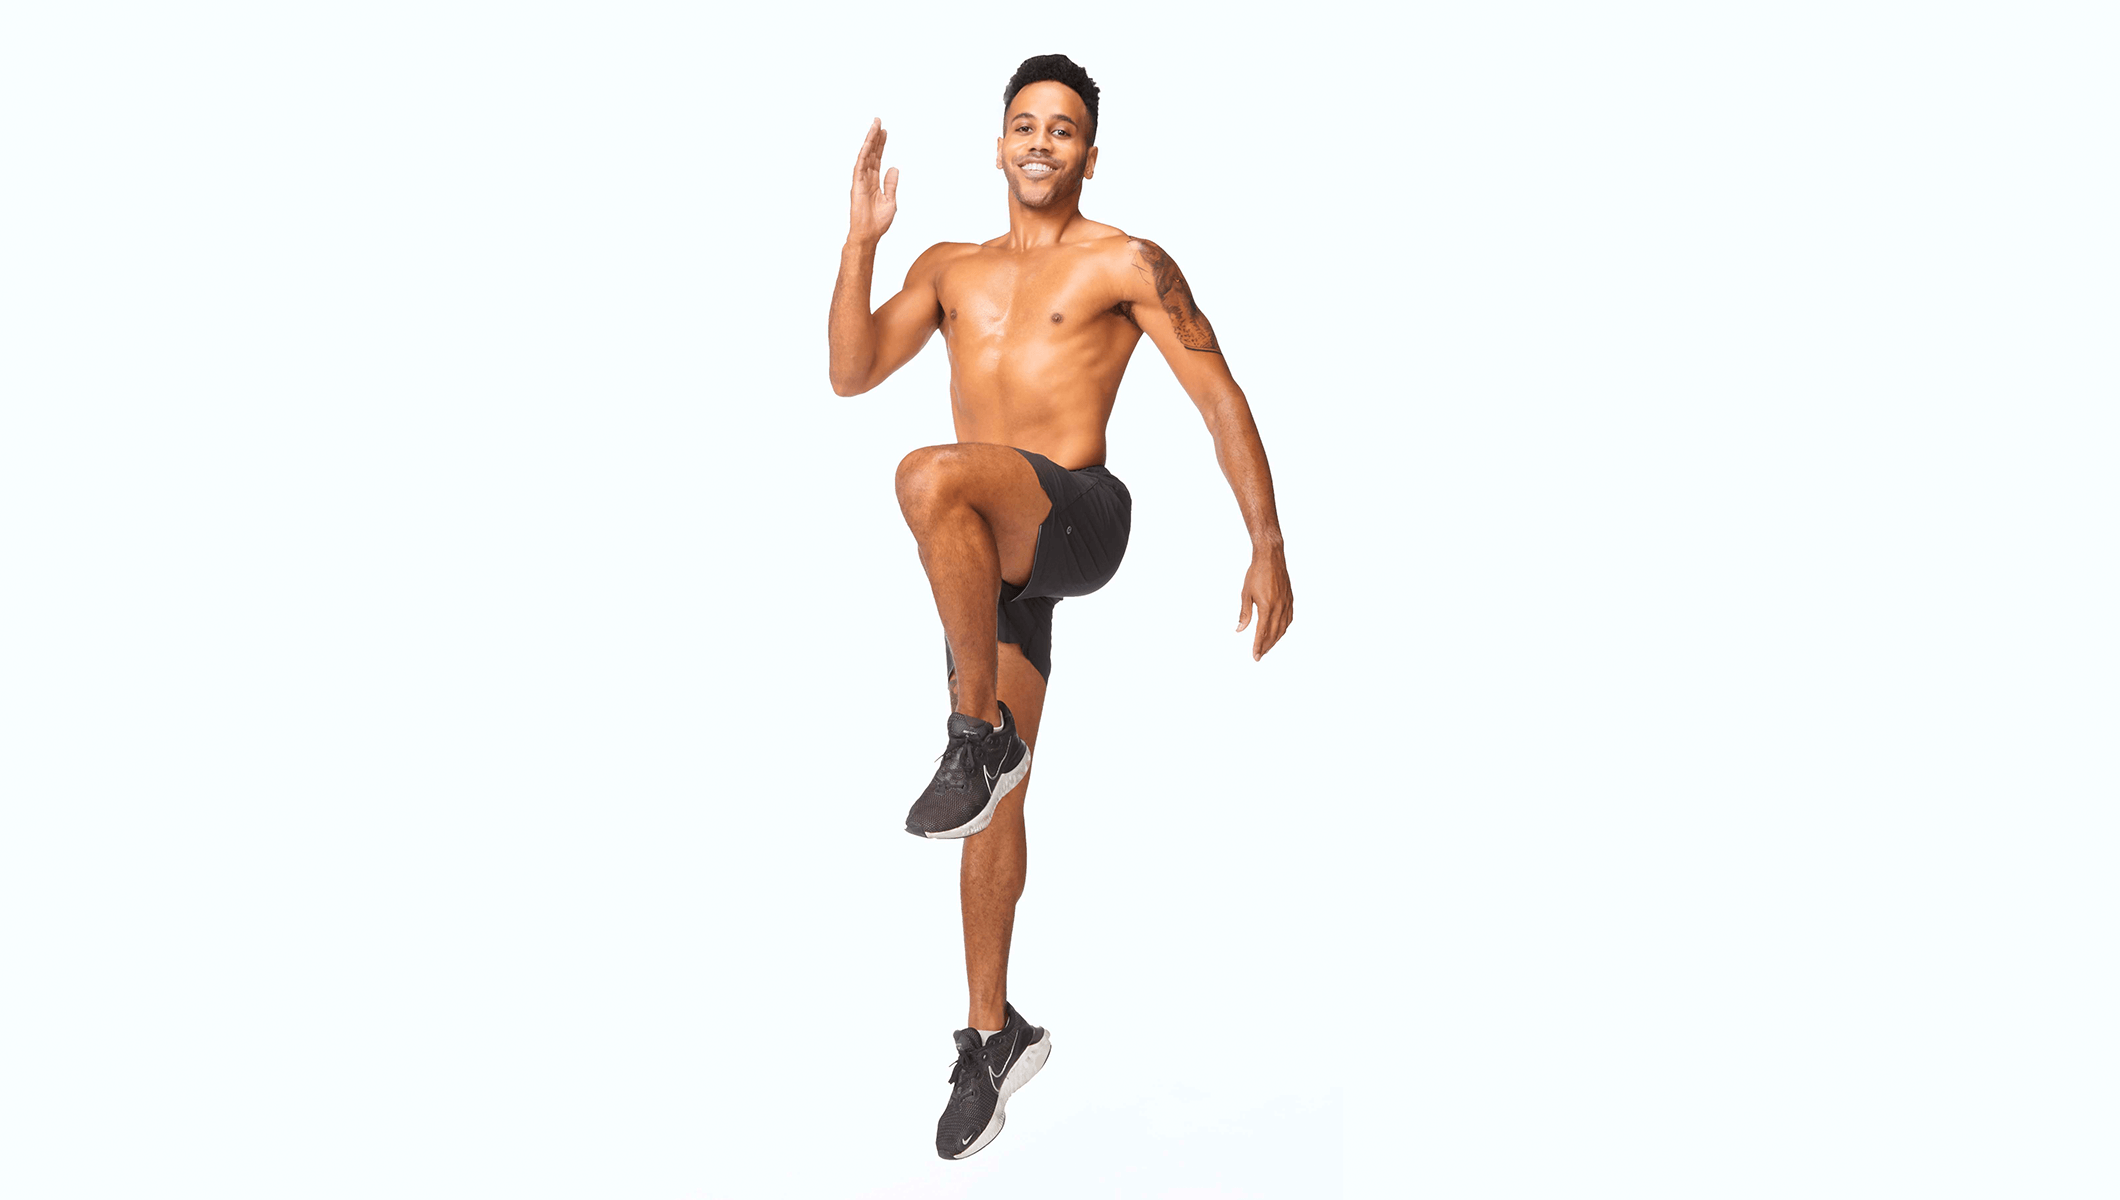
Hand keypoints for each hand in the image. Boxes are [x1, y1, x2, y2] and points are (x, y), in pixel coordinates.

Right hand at [848, 118, 898, 245]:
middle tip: (878, 121)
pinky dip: (864, 154)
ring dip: (870, 140)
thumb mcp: (891, 201)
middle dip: (875, 137)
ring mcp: (861, 180)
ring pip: (865, 156)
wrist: (869, 234)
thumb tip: (894, 168)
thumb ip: (891, 184)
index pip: (877, 159)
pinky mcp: (857, 185)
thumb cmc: (878, 222)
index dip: (881, 145)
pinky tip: (867, 143)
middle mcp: (866, 178)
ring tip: (875, 126)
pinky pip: (860, 166)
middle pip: (871, 153)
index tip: (885, 131)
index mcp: (874, 182)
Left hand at [1235, 545, 1293, 660]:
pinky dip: (1284, 629)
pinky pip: (1289, 619)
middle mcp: (1279, 607)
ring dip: (1275, 640)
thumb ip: (1245, 613)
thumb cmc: (1257, 573)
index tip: (1255, 656)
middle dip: (1266, 646)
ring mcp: (1286, 604)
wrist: (1271, 557)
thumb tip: (1240, 629)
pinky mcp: (1290, 600)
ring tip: (1268, 647)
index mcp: (1267, 607)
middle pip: (1273, 634)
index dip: (1258, 646)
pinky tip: (1279, 632)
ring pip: (1283, 628)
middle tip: (1260, 655)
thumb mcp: (1246, 594)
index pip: (1262, 632)